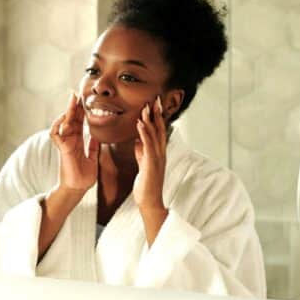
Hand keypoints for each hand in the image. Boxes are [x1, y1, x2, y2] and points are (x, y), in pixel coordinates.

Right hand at [49, 91, 99, 193]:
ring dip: (67, 112)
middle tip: (76, 93)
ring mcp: (65, 144)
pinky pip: (56, 134)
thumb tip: (96, 137)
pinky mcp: (62, 149)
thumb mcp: (92, 157)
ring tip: (72, 100)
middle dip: (73, 106)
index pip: (78, 122)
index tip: (83, 100)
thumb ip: (93, 146)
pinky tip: (64, 118)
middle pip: (71, 119)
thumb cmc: (84, 176)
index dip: (80, 111)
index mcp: (77, 141)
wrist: (79, 188)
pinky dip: (58, 126)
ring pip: (63, 123)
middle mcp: (70, 140)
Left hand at [134, 96, 169, 244]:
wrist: (149, 201)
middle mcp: (160, 152)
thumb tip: (138, 140)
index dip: (157, 116)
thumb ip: (142, 151)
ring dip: (151, 119)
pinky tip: (140, 124)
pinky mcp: (151, 164)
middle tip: (155, 98)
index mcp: (158, 152)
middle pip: (160, 129)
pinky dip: (145, 133)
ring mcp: (157, 158)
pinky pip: (148, 145)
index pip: (158, 130)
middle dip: (157, 113)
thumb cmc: (146, 184)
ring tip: (146, 107)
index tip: (153, 103)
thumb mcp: (143, 163)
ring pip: (155, 134)